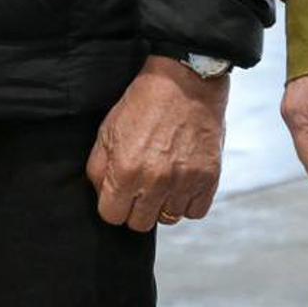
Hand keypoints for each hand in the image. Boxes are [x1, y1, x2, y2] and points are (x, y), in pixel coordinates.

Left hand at [86, 55, 229, 231]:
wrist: (185, 82)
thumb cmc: (144, 103)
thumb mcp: (108, 130)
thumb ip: (98, 168)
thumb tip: (102, 194)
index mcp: (126, 171)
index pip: (111, 216)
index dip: (113, 204)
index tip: (120, 192)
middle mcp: (155, 182)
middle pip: (139, 223)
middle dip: (137, 207)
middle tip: (142, 185)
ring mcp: (184, 182)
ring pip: (168, 219)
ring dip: (163, 203)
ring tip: (164, 178)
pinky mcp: (208, 179)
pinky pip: (195, 211)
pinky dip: (188, 201)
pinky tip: (182, 181)